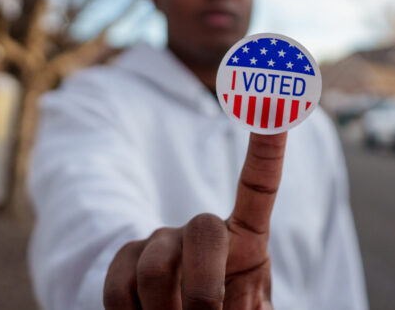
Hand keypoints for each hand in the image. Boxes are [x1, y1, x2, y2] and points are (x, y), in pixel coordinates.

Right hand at [104, 132, 286, 308]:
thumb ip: (249, 305)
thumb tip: (232, 298)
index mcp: (246, 239)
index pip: (259, 183)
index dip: (268, 145)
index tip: (275, 104)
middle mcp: (202, 230)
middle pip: (202, 230)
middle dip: (204, 289)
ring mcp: (160, 241)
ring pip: (155, 268)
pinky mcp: (125, 259)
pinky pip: (120, 286)